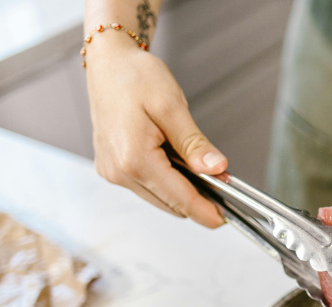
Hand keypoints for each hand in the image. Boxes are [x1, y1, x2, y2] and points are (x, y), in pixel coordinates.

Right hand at [85, 32, 225, 227]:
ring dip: (182, 191)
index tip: (224, 219)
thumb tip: (217, 169)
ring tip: (199, 167)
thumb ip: (194, 143)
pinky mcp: (112, 168)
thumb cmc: (134, 77)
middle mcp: (118, 171)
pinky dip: (167, 181)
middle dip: (197, 199)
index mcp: (133, 159)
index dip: (205, 211)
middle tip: (222, 185)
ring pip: (159, 198)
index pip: (179, 198)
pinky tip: (176, 162)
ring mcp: (112, 172)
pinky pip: (147, 186)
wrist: (108, 62)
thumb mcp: (172, 106)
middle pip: (170, 204)